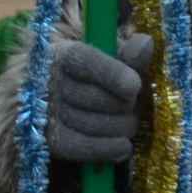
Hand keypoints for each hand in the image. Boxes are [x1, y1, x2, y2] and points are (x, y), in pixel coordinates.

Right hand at [48, 33, 152, 163]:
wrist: (54, 99)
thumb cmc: (90, 76)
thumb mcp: (107, 58)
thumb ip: (128, 53)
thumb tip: (146, 43)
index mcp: (64, 53)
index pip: (85, 61)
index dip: (111, 74)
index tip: (134, 86)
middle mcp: (49, 81)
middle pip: (94, 97)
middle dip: (123, 104)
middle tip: (130, 104)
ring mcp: (46, 112)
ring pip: (91, 124)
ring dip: (120, 126)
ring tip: (128, 123)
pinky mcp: (48, 140)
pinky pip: (80, 148)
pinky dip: (107, 149)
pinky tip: (124, 147)